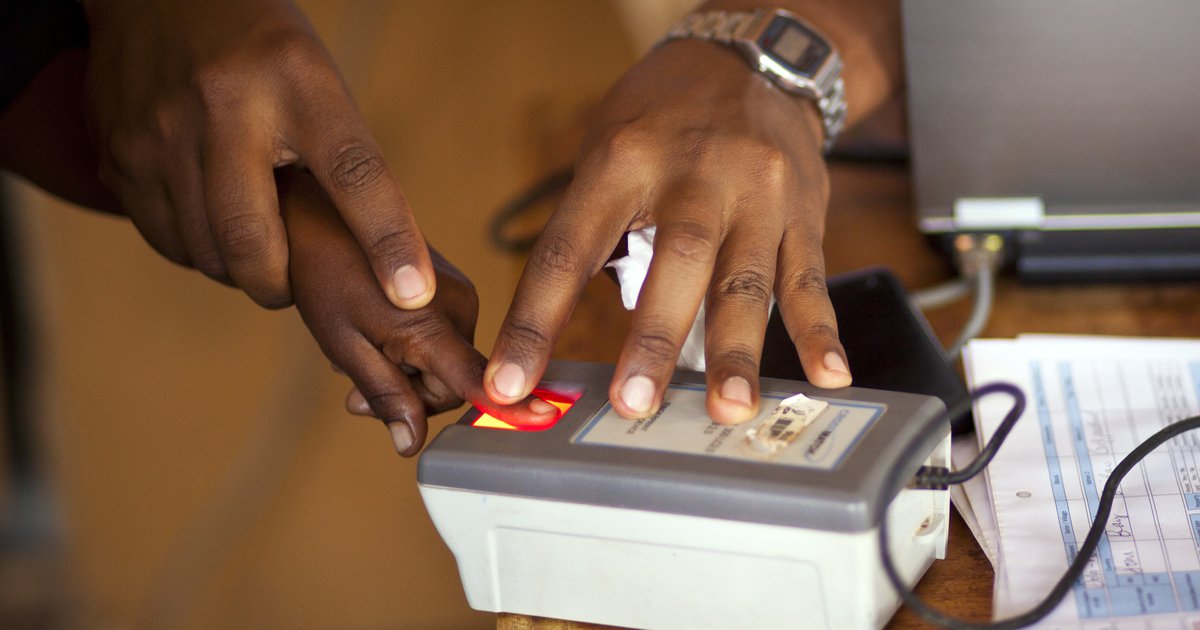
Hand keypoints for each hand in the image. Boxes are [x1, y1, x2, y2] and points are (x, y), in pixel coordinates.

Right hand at [81, 0, 434, 309]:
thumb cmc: (262, 54)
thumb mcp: (318, 84)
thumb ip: (342, 165)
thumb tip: (386, 263)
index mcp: (296, 80)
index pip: (354, 174)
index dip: (386, 240)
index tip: (410, 293)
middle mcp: (224, 104)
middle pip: (254, 241)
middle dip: (279, 284)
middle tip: (291, 282)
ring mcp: (161, 131)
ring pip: (206, 253)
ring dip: (238, 268)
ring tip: (253, 239)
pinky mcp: (118, 155)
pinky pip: (166, 241)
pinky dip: (199, 250)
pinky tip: (212, 219)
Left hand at [280, 169, 555, 455]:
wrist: (321, 217)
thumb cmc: (325, 275)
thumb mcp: (344, 345)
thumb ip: (385, 395)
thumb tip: (411, 443)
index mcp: (431, 322)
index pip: (476, 377)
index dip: (508, 405)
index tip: (543, 419)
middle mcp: (460, 306)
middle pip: (452, 385)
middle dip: (409, 396)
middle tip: (358, 395)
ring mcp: (462, 295)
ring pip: (446, 366)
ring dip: (406, 375)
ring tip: (359, 357)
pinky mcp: (456, 289)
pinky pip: (444, 343)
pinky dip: (412, 352)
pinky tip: (377, 336)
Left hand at [485, 40, 850, 425]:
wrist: (753, 59)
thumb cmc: (663, 119)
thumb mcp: (607, 151)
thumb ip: (593, 233)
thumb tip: (559, 333)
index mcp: (622, 160)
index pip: (569, 249)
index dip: (535, 320)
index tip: (510, 382)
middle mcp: (693, 173)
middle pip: (675, 260)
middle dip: (652, 337)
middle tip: (634, 403)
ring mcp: (755, 193)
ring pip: (746, 278)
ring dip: (736, 350)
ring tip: (730, 407)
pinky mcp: (803, 211)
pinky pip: (811, 276)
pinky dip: (819, 331)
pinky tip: (827, 375)